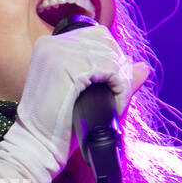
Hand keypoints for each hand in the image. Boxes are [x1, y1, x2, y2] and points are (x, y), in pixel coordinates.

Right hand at [15, 23, 150, 167]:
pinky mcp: (67, 67)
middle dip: (120, 69)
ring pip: (110, 55)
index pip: (96, 36)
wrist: (37, 146)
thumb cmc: (59, 126)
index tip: (115, 87)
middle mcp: (51, 43)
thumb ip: (113, 77)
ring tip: (116, 104)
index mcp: (50, 45)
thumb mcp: (86, 95)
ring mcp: (57, 52)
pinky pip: (110, 69)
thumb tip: (144, 66)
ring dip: (122, 81)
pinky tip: (115, 106)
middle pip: (105, 41)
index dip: (113, 59)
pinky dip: (119, 88)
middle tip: (119, 98)